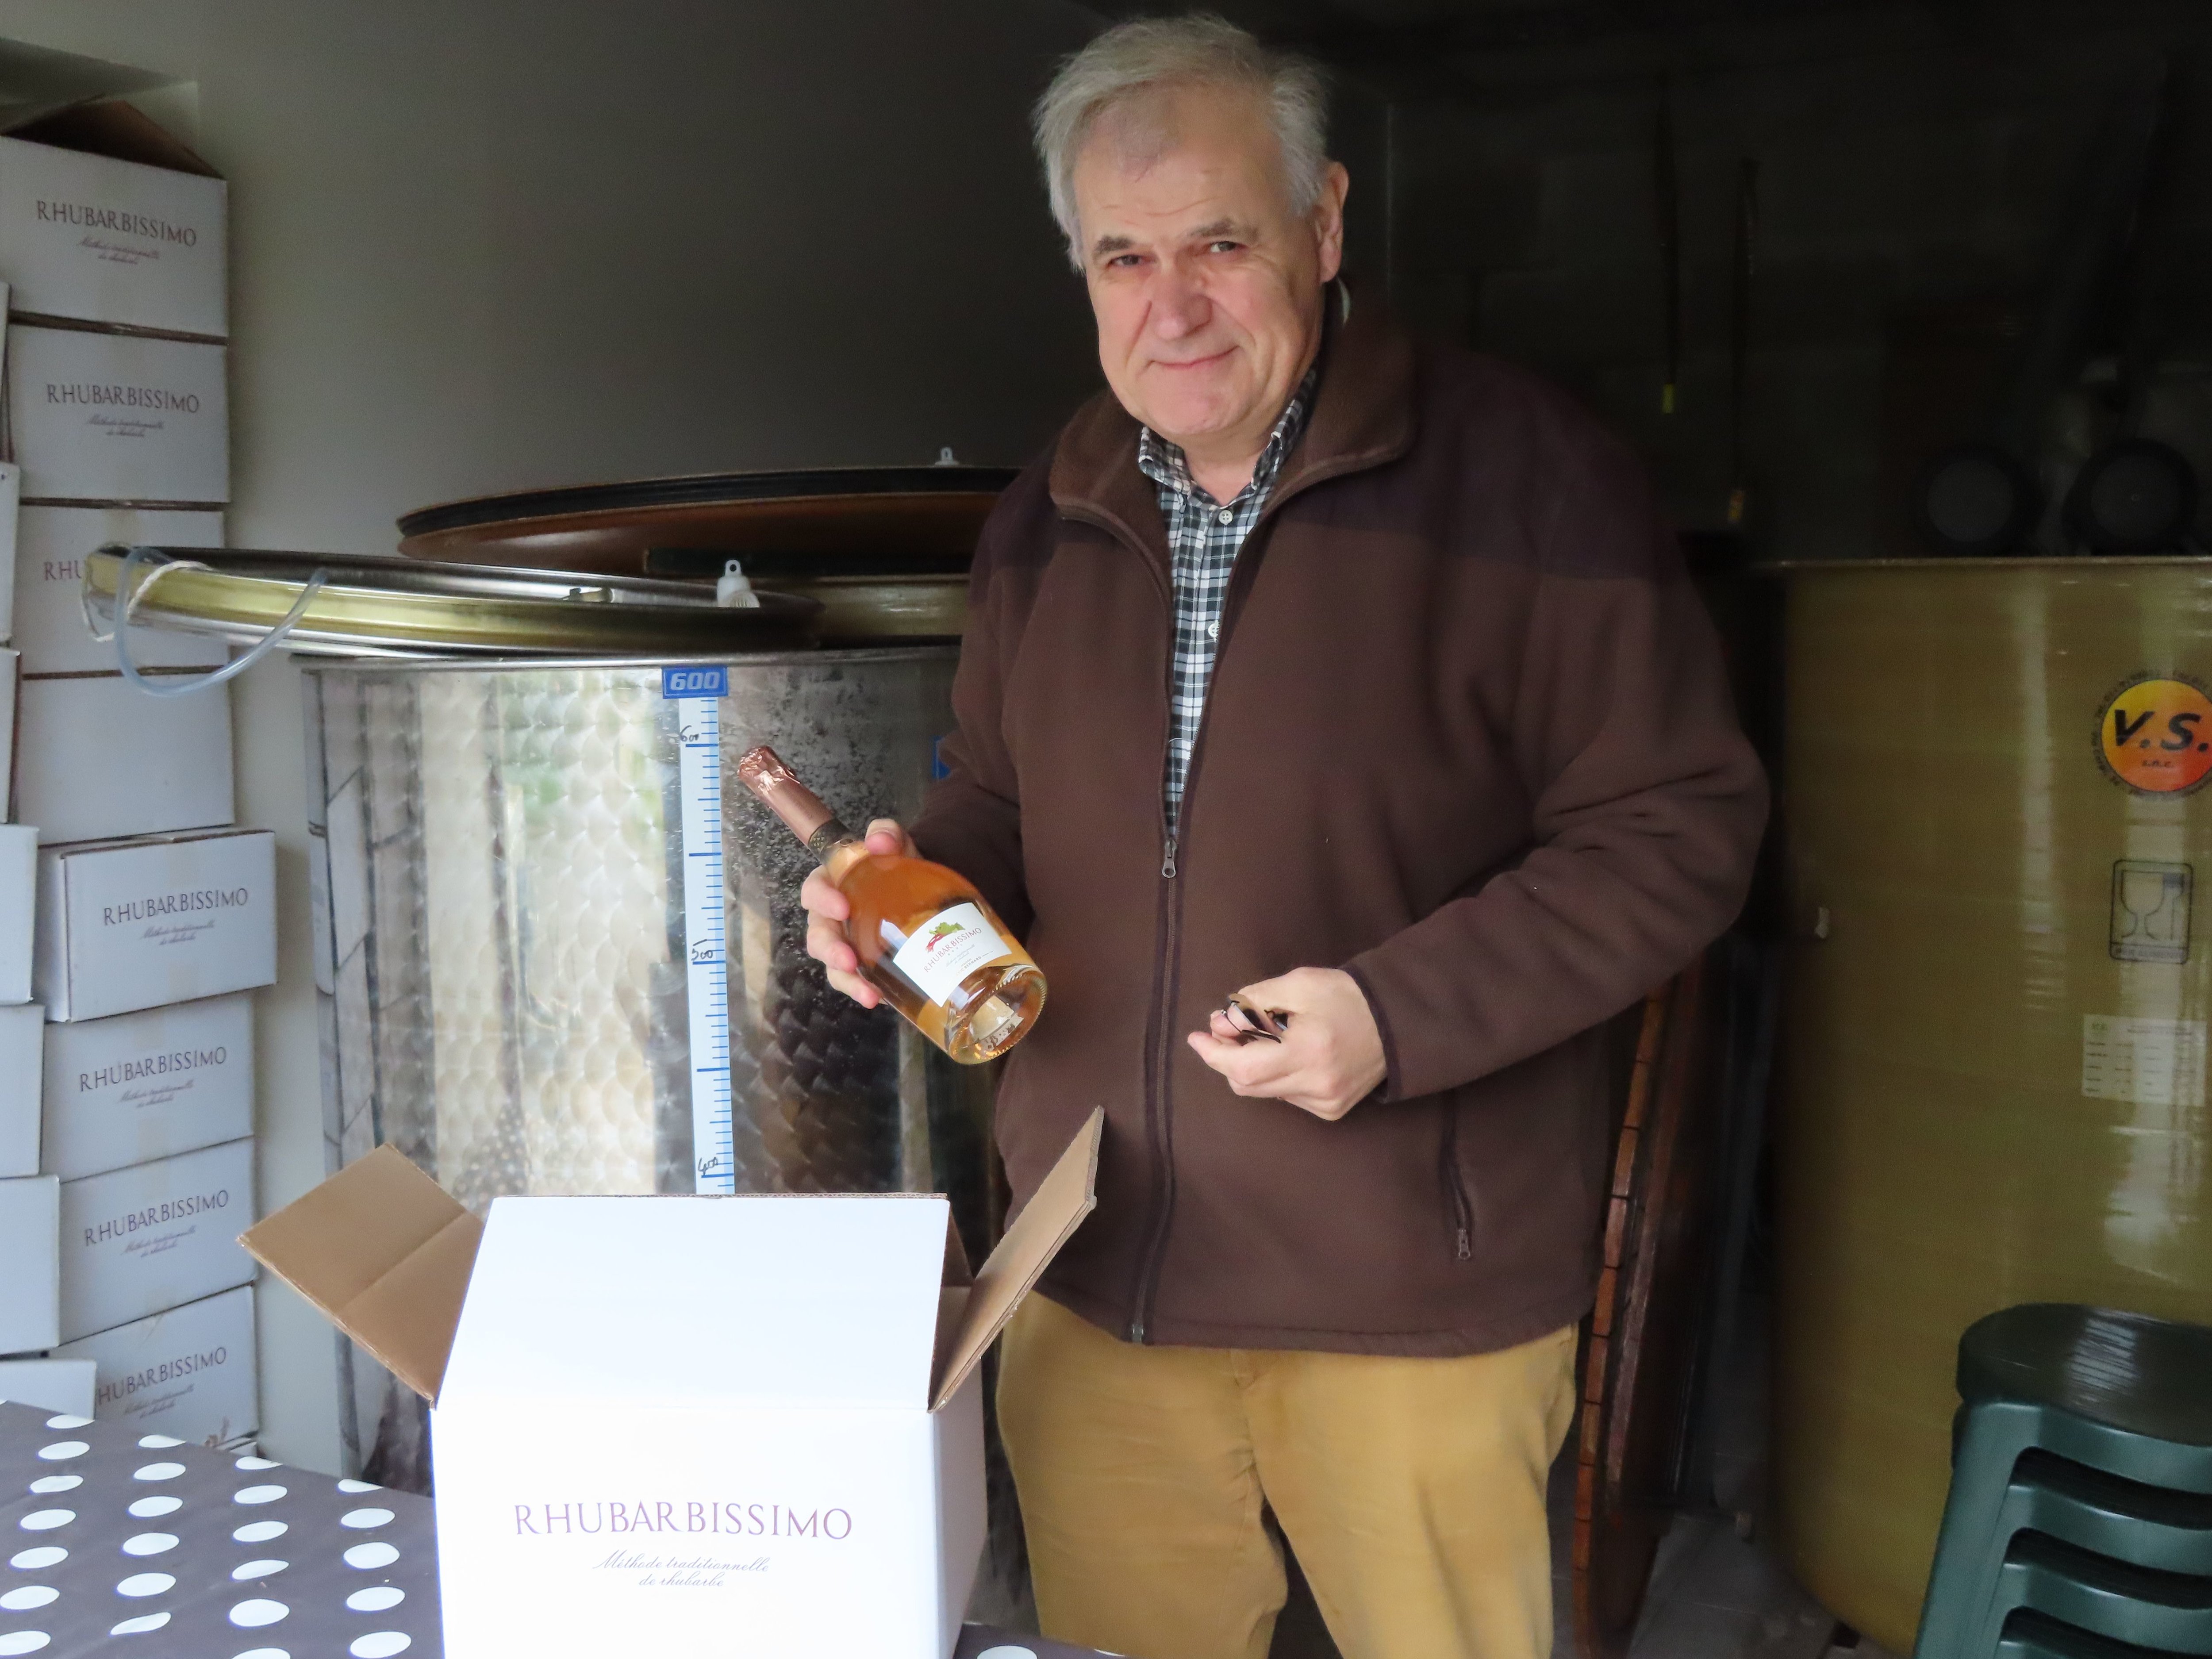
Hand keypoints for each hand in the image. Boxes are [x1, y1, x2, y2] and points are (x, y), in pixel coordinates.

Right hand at [801, 819, 914, 1007]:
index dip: (822, 899)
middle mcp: (832, 919)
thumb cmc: (898, 866)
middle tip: (849, 959)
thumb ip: (886, 835)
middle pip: (818, 936)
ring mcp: (845, 946)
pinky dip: (862, 991)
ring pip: (832, 966)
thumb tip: (879, 842)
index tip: (842, 907)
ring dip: (846, 979)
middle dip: (830, 949)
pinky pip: (853, 982)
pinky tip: (878, 998)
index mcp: (832, 886)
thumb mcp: (896, 845)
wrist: (926, 890)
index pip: (814, 891)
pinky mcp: (862, 968)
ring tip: (866, 990)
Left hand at [1187, 967, 1386, 1120]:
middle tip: (1227, 1029)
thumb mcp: (1297, 984)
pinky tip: (1291, 1054)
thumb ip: (1253, 1004)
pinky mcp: (1331, 1109)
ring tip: (1263, 1036)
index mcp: (1309, 1050)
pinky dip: (1276, 1076)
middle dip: (1227, 1058)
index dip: (1213, 1054)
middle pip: (1246, 1084)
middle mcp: (1317, 1084)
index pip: (1243, 1067)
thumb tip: (1219, 1026)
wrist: (1396, 1020)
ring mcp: (1325, 1101)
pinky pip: (1285, 1097)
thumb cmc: (1344, 995)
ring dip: (1251, 1066)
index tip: (1196, 1037)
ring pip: (1264, 1092)